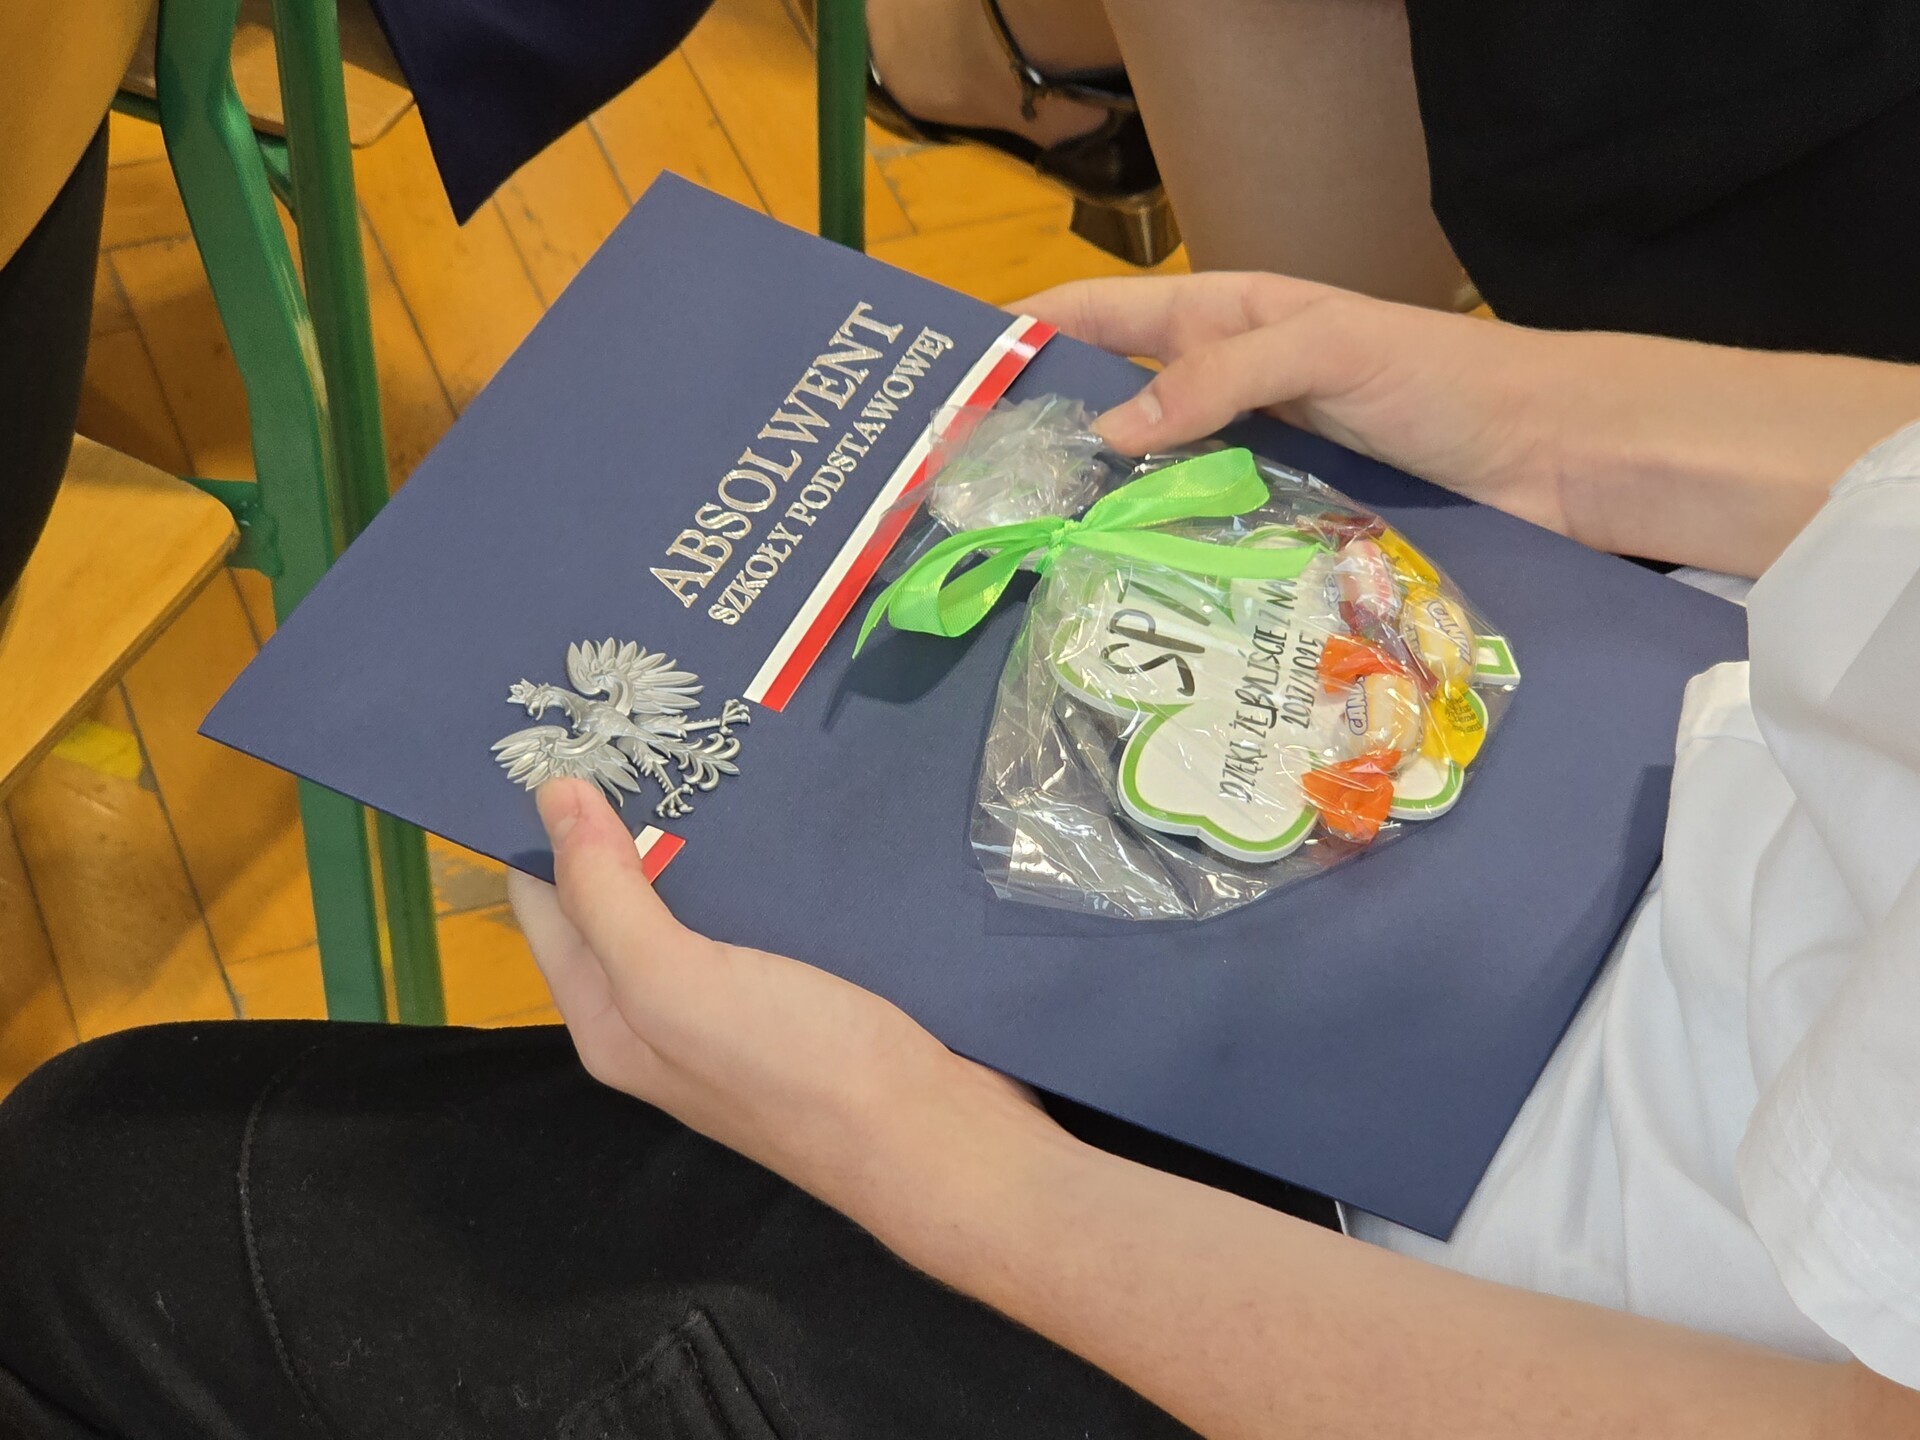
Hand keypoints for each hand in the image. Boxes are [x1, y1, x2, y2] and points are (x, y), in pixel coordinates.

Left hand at [508, 778, 1055, 1227]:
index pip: (546, 901)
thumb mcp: (675, 984)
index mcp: (609, 1016)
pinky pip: (760, 899)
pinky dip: (757, 850)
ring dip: (696, 823)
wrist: (935, 1131)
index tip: (555, 727)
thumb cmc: (795, 1066)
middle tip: (637, 708)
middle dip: (618, 809)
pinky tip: (778, 793)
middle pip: (618, 891)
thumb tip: (549, 794)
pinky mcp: (802, 977)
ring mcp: (734, 993)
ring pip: (695, 889)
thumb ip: (607, 896)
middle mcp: (659, 1005)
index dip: (541, 822)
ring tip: (704, 727)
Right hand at [1022, 271, 1571, 532]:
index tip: (953, 374)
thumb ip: (1218, 377)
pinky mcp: (1282, 518)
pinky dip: (1161, 551)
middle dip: (1046, 432)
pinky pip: (1202, 530)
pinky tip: (1120, 586)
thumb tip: (1111, 430)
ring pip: (1151, 475)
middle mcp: (1226, 387)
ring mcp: (1252, 455)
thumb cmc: (1441, 377)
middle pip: (1113, 401)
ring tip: (1027, 548)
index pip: (1103, 312)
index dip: (1028, 332)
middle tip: (972, 484)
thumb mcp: (1323, 346)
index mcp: (1225, 316)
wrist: (1547, 453)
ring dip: (1099, 505)